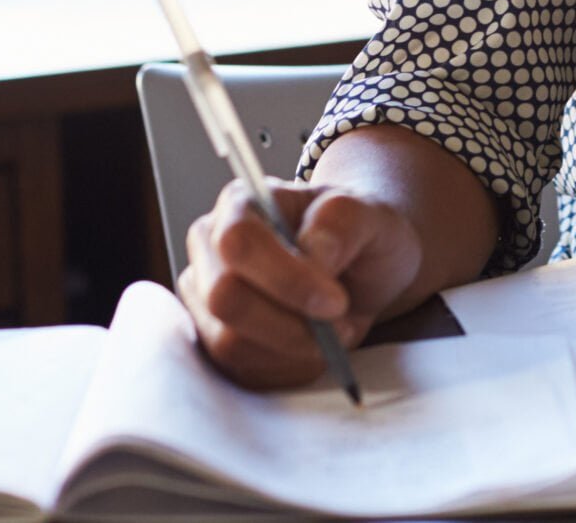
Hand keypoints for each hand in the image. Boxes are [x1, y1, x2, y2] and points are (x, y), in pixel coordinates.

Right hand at [178, 177, 424, 389]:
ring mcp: (205, 298)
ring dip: (293, 349)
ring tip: (333, 333)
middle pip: (224, 299)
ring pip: (229, 343)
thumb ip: (340, 222)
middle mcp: (210, 249)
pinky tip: (315, 350)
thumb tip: (312, 253)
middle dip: (290, 324)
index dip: (285, 279)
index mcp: (241, 204)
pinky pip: (241, 371)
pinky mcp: (215, 341)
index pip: (238, 244)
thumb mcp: (370, 215)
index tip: (335, 300)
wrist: (361, 266)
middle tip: (341, 323)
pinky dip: (288, 369)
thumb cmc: (360, 233)